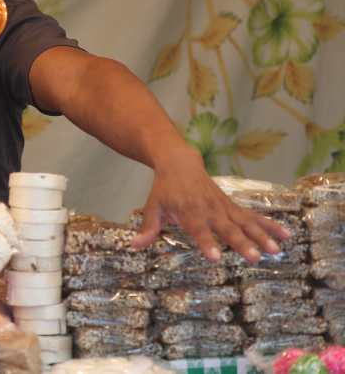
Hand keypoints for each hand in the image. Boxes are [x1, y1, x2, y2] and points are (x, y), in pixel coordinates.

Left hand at [131, 147, 290, 262]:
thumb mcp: (153, 207)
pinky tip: (286, 235)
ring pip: (245, 223)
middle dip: (241, 243)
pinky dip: (270, 225)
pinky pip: (253, 217)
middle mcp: (209, 210)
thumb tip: (134, 246)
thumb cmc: (165, 189)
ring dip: (261, 237)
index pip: (198, 230)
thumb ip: (148, 228)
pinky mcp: (233, 206)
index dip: (206, 243)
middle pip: (227, 228)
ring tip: (276, 251)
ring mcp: (224, 207)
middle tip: (254, 258)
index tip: (216, 257)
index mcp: (188, 213)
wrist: (180, 162)